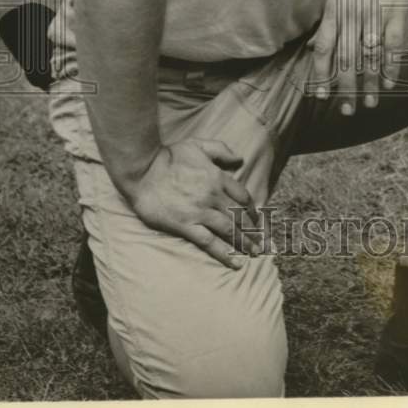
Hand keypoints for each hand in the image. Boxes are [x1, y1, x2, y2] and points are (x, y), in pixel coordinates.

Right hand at [125, 138, 260, 268]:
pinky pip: (209, 242)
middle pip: (240, 216)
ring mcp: (200, 212)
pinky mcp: (185, 225)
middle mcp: (213, 196)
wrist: (142, 170)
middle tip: (264, 244)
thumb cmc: (168, 156)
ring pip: (229, 230)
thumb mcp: (198, 145)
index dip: (252, 210)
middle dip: (254, 231)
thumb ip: (221, 150)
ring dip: (244, 243)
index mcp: (217, 177)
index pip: (243, 196)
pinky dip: (224, 253)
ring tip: (254, 254)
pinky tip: (234, 262)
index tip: (257, 219)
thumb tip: (239, 159)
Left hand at [309, 0, 407, 114]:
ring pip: (370, 57)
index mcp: (334, 10)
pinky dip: (391, 66)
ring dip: (370, 84)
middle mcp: (352, 14)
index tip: (320, 98)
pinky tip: (390, 83)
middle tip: (346, 110)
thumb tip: (316, 47)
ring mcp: (375, 14)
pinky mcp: (396, 13)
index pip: (324, 48)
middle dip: (345, 88)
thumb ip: (329, 22)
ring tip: (369, 104)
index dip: (321, 75)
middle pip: (347, 59)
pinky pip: (392, 45)